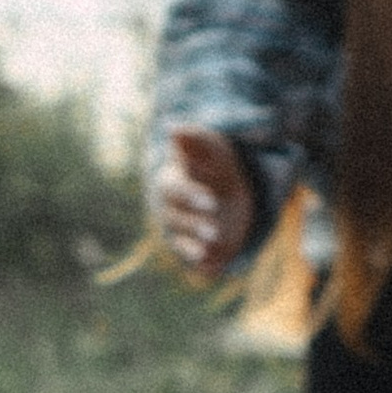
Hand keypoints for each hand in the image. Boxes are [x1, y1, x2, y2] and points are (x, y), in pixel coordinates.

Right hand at [154, 126, 254, 279]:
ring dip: (194, 245)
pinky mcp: (188, 246)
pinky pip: (188, 255)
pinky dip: (197, 262)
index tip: (211, 202)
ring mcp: (177, 229)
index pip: (175, 190)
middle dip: (193, 225)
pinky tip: (210, 266)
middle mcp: (169, 209)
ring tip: (213, 248)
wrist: (222, 189)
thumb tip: (172, 127)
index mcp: (171, 182)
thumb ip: (193, 140)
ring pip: (180, 239)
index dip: (190, 196)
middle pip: (175, 218)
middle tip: (214, 231)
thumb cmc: (212, 163)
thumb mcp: (209, 147)